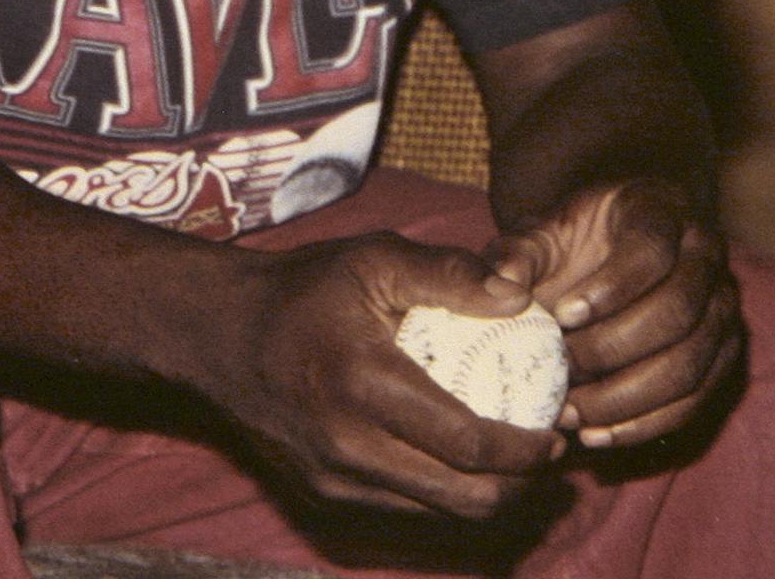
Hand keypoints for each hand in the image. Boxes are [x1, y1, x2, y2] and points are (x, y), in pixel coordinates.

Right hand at [204, 233, 564, 518]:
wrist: (217, 333)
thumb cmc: (302, 288)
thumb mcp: (372, 260)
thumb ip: (447, 273)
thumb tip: (519, 294)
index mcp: (365, 385)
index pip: (468, 445)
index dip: (525, 450)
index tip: (556, 431)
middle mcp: (349, 448)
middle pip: (463, 498)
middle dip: (520, 486)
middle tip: (547, 452)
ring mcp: (334, 481)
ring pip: (437, 514)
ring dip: (485, 494)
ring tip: (511, 457)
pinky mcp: (322, 496)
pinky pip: (402, 508)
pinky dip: (441, 493)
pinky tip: (455, 457)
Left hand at [487, 181, 741, 449]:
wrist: (600, 254)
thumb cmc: (568, 241)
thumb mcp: (539, 233)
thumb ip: (517, 253)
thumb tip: (503, 287)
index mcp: (662, 210)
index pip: (652, 249)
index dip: (611, 287)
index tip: (563, 315)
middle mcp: (705, 256)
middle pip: (679, 311)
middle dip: (615, 349)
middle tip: (561, 370)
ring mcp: (722, 308)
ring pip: (692, 364)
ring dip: (629, 398)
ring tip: (572, 412)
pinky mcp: (722, 356)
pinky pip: (696, 401)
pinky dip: (646, 423)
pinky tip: (597, 434)